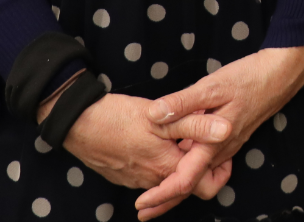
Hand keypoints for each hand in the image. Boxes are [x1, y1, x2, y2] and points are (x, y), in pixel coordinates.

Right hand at [47, 88, 218, 196]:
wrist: (77, 123)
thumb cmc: (119, 118)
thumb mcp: (161, 118)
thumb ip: (195, 126)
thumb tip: (226, 130)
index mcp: (166, 168)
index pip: (204, 185)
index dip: (219, 172)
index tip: (225, 154)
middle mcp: (152, 180)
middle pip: (186, 184)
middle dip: (198, 166)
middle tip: (204, 143)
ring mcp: (136, 180)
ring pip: (166, 178)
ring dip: (177, 163)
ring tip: (182, 140)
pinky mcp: (123, 175)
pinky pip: (149, 175)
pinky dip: (159, 163)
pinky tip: (158, 142)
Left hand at [134, 47, 303, 217]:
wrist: (281, 74)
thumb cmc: (248, 78)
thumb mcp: (212, 87)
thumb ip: (182, 102)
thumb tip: (153, 115)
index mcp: (213, 142)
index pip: (185, 180)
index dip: (161, 195)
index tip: (141, 204)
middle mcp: (221, 150)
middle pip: (192, 186)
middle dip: (166, 199)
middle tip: (142, 207)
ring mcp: (227, 146)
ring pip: (200, 175)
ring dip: (177, 184)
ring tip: (153, 186)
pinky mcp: (230, 138)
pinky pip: (208, 162)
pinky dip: (191, 167)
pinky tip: (178, 156)